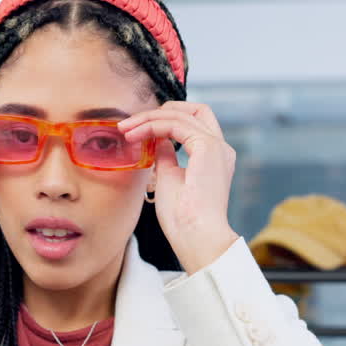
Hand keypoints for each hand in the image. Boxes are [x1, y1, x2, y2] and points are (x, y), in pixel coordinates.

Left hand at [118, 101, 239, 273]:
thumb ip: (167, 157)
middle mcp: (220, 148)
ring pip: (180, 114)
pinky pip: (175, 124)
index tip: (137, 131)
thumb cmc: (183, 219)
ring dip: (148, 118)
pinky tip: (135, 135)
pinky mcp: (207, 147)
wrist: (196, 236)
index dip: (165, 121)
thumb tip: (158, 141)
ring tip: (125, 129)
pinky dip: (152, 125)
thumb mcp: (170, 179)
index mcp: (214, 157)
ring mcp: (216, 146)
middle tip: (132, 123)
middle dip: (161, 110)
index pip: (193, 123)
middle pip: (193, 110)